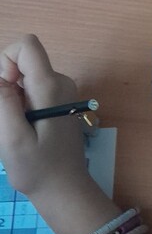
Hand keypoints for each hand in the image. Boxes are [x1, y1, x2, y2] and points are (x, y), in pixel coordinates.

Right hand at [0, 35, 88, 197]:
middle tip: (7, 118)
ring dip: (10, 97)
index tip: (5, 91)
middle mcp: (59, 82)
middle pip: (22, 61)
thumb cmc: (37, 168)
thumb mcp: (12, 138)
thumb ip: (3, 102)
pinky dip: (18, 103)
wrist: (64, 188)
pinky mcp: (57, 101)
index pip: (27, 45)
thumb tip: (0, 76)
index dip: (6, 60)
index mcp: (51, 87)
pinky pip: (30, 89)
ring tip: (13, 127)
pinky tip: (21, 128)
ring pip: (23, 76)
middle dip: (4, 83)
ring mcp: (60, 91)